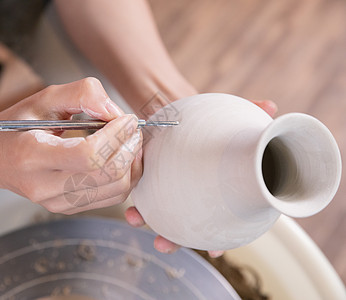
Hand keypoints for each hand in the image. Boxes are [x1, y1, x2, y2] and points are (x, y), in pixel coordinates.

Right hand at [0, 78, 142, 213]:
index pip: (89, 156)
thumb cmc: (15, 125)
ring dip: (131, 164)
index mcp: (32, 156)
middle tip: (133, 129)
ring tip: (128, 142)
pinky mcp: (66, 208)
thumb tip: (115, 112)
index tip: (127, 119)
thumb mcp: (43, 99)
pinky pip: (110, 198)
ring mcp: (56, 202)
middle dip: (130, 149)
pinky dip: (124, 177)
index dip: (116, 136)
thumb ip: (81, 95)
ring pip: (115, 191)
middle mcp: (43, 187)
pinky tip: (119, 157)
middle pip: (107, 176)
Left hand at [125, 99, 277, 254]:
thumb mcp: (231, 117)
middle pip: (185, 223)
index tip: (214, 253)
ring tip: (134, 218)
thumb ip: (251, 114)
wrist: (187, 109)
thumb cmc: (214, 121)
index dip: (217, 240)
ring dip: (144, 217)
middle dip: (174, 238)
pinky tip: (125, 191)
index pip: (219, 219)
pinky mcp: (152, 172)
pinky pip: (141, 184)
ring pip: (158, 208)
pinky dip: (133, 190)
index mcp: (216, 187)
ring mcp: (172, 184)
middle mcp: (193, 192)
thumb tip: (273, 107)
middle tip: (163, 244)